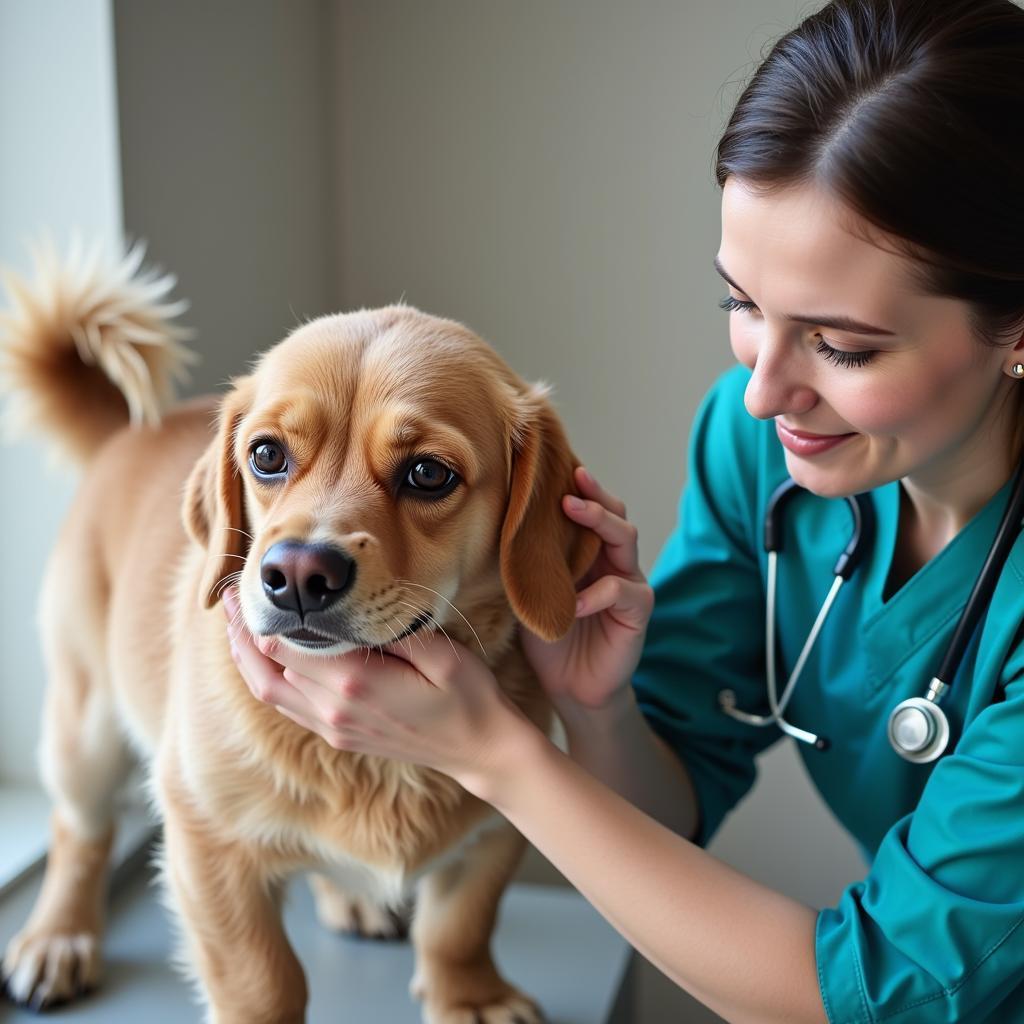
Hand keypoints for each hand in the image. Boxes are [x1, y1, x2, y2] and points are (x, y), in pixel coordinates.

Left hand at [222, 588, 536, 794]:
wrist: (481, 751)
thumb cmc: (468, 697)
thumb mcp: (442, 654)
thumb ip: (393, 633)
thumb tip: (351, 611)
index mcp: (355, 684)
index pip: (285, 647)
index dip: (257, 618)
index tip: (245, 586)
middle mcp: (335, 710)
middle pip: (265, 671)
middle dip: (240, 635)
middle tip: (225, 601)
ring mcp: (335, 729)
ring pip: (270, 695)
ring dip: (247, 661)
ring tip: (235, 628)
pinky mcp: (341, 738)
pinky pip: (289, 710)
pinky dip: (267, 683)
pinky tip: (267, 664)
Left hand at [519, 466, 653, 715]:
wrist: (573, 689)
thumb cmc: (550, 638)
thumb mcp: (532, 594)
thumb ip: (527, 564)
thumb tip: (494, 524)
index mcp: (588, 553)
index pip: (589, 511)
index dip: (577, 490)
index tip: (555, 469)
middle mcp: (612, 561)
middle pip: (614, 515)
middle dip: (594, 495)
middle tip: (570, 482)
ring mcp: (629, 583)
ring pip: (625, 539)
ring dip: (600, 523)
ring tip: (573, 510)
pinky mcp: (638, 612)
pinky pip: (623, 591)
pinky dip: (598, 593)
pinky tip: (575, 603)